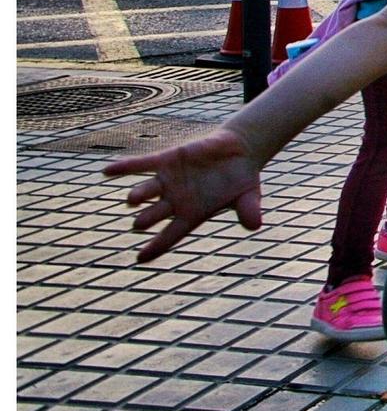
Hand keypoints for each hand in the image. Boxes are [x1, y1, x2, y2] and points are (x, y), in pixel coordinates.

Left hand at [104, 129, 264, 262]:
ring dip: (139, 195)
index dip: (156, 247)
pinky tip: (107, 170)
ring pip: (148, 190)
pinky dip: (125, 167)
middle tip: (139, 224)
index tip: (140, 259)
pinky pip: (142, 165)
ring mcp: (168, 181)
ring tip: (132, 200)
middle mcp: (175, 201)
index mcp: (192, 214)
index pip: (171, 235)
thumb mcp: (249, 196)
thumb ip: (249, 210)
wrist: (238, 151)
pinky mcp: (167, 160)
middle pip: (156, 213)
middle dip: (148, 218)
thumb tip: (255, 224)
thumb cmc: (242, 180)